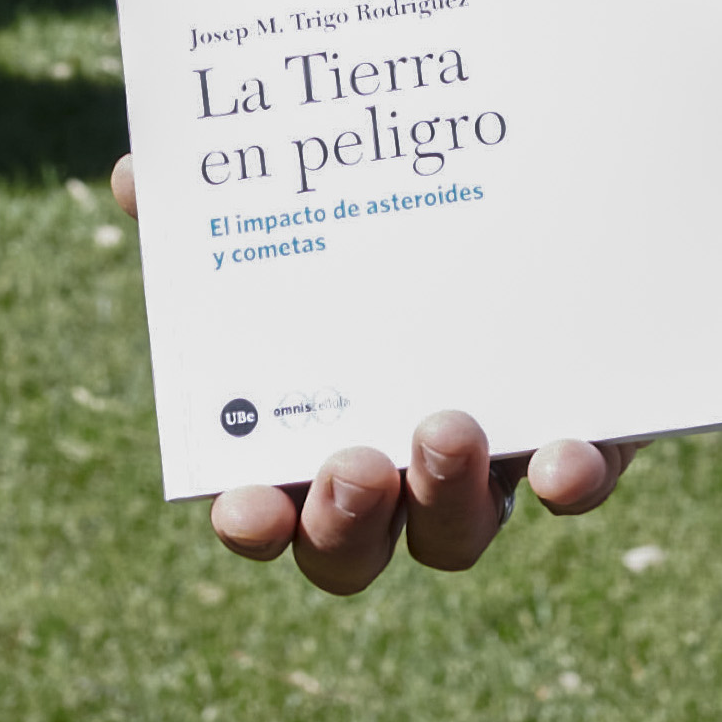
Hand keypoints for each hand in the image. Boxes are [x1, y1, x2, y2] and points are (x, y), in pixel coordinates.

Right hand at [109, 156, 635, 593]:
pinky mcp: (587, 431)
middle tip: (350, 463)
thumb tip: (134, 175)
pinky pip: (577, 479)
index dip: (254, 521)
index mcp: (317, 425)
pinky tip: (560, 461)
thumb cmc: (396, 209)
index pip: (272, 508)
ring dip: (445, 497)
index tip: (240, 503)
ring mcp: (491, 463)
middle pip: (357, 545)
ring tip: (443, 428)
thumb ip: (226, 195)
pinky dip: (568, 480)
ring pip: (457, 532)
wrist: (561, 176)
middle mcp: (397, 468)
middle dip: (345, 519)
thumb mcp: (315, 194)